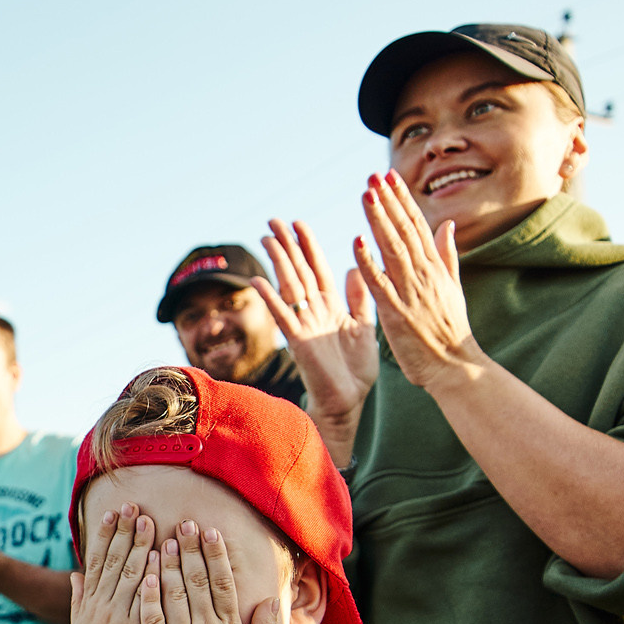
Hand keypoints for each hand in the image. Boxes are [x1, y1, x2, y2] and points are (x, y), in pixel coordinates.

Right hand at [61, 505, 152, 623]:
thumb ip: (78, 601)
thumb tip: (75, 575)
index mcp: (89, 605)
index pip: (97, 561)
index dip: (104, 535)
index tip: (112, 512)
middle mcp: (101, 607)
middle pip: (113, 561)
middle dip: (123, 531)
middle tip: (133, 504)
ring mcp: (116, 619)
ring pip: (128, 575)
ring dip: (138, 545)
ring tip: (148, 519)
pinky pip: (143, 601)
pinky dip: (149, 578)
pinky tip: (158, 558)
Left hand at [140, 521, 287, 623]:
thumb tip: (273, 600)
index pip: (222, 582)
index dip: (215, 554)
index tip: (209, 531)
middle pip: (197, 581)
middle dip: (189, 550)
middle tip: (181, 522)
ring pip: (174, 596)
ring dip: (167, 565)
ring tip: (160, 540)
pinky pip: (153, 622)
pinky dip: (149, 598)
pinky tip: (145, 576)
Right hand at [256, 220, 378, 429]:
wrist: (349, 402)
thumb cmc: (356, 370)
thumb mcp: (365, 326)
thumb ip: (359, 297)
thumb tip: (354, 266)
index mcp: (332, 306)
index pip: (317, 269)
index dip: (308, 246)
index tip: (298, 223)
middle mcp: (315, 312)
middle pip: (299, 271)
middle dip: (287, 246)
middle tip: (274, 221)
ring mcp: (305, 326)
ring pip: (290, 287)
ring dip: (278, 262)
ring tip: (267, 239)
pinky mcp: (299, 343)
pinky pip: (284, 317)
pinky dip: (272, 299)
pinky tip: (258, 281)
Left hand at [355, 173, 486, 393]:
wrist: (454, 365)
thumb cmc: (451, 330)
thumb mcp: (453, 287)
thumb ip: (448, 255)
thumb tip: (447, 225)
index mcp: (436, 267)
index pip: (417, 225)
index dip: (402, 200)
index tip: (389, 177)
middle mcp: (424, 274)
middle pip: (404, 230)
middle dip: (388, 201)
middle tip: (373, 175)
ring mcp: (411, 292)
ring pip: (392, 249)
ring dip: (378, 221)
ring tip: (366, 195)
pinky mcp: (397, 313)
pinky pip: (381, 284)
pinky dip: (369, 263)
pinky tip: (357, 242)